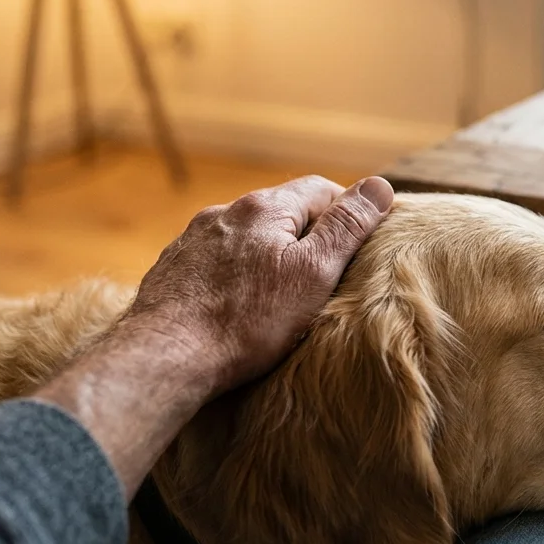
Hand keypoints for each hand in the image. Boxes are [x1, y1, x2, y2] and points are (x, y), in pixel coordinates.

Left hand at [122, 175, 394, 394]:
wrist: (164, 357)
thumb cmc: (246, 321)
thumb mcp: (313, 274)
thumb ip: (346, 227)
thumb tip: (380, 185)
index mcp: (264, 208)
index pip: (321, 189)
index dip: (346, 213)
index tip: (357, 248)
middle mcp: (224, 213)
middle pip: (281, 212)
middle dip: (305, 237)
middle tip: (323, 279)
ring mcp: (192, 240)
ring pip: (245, 237)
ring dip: (267, 255)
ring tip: (279, 297)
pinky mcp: (172, 268)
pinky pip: (215, 261)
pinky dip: (234, 275)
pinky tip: (237, 307)